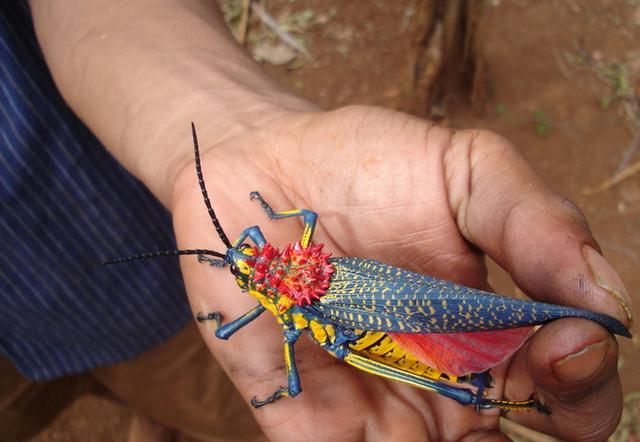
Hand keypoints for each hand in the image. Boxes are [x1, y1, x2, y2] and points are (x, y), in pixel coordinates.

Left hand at [171, 105, 631, 440]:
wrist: (262, 171)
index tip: (564, 345)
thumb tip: (608, 302)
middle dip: (537, 436)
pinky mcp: (305, 421)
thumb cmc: (366, 163)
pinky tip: (377, 438)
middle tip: (512, 396)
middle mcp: (442, 384)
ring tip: (443, 427)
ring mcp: (376, 409)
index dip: (585, 386)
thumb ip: (539, 224)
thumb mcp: (468, 170)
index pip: (568, 394)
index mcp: (491, 334)